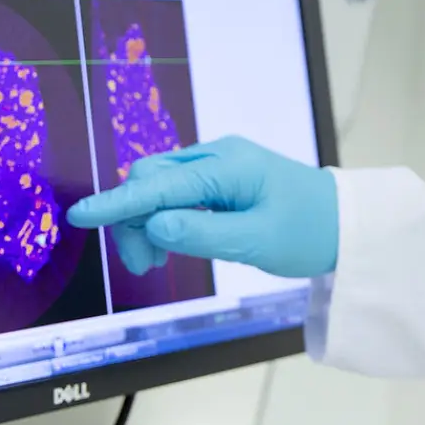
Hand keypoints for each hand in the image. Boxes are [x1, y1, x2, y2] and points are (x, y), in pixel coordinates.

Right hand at [65, 137, 338, 279]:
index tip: (79, 216)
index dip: (116, 203)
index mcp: (227, 166)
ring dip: (147, 223)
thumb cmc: (308, 231)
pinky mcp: (221, 178)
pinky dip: (165, 219)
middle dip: (134, 221)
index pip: (158, 184)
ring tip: (156, 263)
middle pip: (151, 180)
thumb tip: (151, 226)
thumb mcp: (255, 242)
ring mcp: (219, 165)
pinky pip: (177, 192)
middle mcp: (218, 156)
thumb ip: (201, 234)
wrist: (345, 223)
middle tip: (145, 268)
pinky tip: (170, 244)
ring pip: (160, 187)